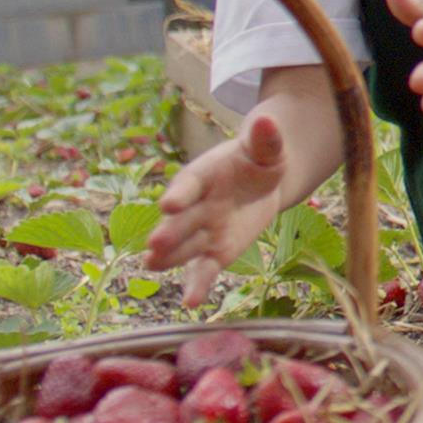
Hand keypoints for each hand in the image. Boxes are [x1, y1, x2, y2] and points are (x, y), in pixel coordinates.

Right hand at [146, 114, 290, 307]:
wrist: (263, 182)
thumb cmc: (259, 160)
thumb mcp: (267, 148)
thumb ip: (265, 138)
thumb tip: (268, 120)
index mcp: (202, 175)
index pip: (189, 184)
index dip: (180, 193)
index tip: (169, 203)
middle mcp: (196, 205)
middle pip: (180, 221)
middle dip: (168, 233)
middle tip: (154, 245)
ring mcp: (203, 231)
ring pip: (184, 248)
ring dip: (170, 258)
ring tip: (153, 266)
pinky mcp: (215, 252)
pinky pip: (203, 269)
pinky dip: (197, 285)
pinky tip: (191, 302)